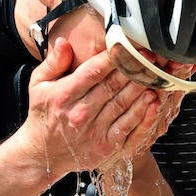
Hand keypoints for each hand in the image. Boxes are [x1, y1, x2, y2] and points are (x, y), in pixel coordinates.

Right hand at [19, 36, 171, 175]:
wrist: (43, 154)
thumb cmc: (43, 115)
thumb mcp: (38, 85)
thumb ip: (53, 63)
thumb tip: (64, 41)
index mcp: (64, 95)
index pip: (93, 71)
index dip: (114, 57)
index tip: (130, 45)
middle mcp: (80, 113)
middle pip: (113, 86)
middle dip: (134, 69)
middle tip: (151, 56)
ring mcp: (94, 131)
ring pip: (124, 104)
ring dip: (143, 88)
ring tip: (157, 74)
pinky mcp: (106, 146)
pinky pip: (129, 127)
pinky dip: (143, 114)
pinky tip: (154, 101)